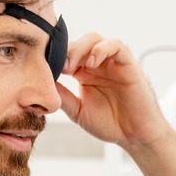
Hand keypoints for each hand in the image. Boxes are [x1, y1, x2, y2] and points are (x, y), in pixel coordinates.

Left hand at [56, 32, 171, 149]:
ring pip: (94, 38)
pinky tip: (91, 63)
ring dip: (80, 48)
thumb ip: (63, 96)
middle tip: (60, 69)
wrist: (134, 136)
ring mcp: (112, 62)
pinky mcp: (128, 63)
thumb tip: (42, 84)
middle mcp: (97, 64)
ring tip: (72, 67)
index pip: (67, 54)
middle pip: (77, 42)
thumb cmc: (109, 124)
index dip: (55, 58)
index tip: (46, 69)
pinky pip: (116, 45)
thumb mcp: (78, 110)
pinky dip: (101, 49)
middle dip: (65, 52)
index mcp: (83, 73)